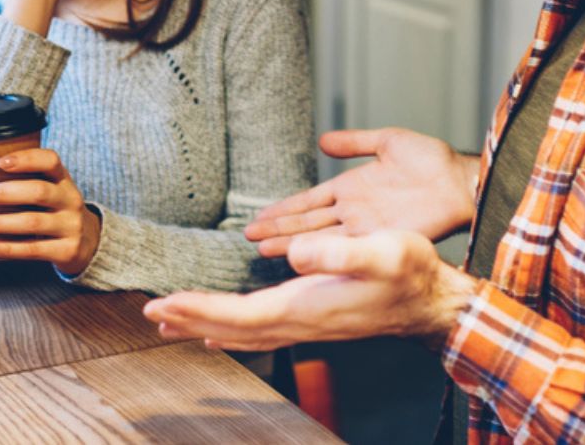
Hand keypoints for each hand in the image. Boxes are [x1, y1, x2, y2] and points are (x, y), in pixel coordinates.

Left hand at [0, 148, 100, 276]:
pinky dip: (6, 248)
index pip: (50, 161)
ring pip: (32, 222)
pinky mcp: (67, 250)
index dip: (26, 159)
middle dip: (2, 193)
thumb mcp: (50, 192)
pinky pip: (33, 249)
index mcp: (63, 180)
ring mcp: (71, 226)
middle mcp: (70, 200)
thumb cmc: (53, 212)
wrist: (88, 244)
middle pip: (38, 192)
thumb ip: (24, 183)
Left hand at [143, 230, 477, 351]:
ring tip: (173, 322)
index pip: (239, 315)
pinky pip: (262, 332)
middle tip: (149, 313)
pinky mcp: (315, 321)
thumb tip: (295, 253)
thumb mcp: (382, 250)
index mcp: (307, 306)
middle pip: (233, 329)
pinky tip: (223, 330)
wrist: (435, 302)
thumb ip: (338, 252)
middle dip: (190, 319)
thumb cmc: (412, 272)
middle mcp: (301, 322)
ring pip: (245, 334)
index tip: (162, 303)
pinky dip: (234, 331)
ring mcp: (308, 326)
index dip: (198, 309)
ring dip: (206, 326)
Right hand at [244, 128, 478, 256]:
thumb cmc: (431, 161)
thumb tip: (324, 140)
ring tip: (262, 248)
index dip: (284, 209)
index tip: (259, 216)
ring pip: (319, 236)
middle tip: (248, 236)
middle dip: (277, 229)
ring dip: (291, 242)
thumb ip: (355, 142)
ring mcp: (364, 227)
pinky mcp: (379, 238)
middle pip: (307, 222)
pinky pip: (343, 246)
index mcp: (351, 188)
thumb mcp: (388, 142)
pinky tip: (300, 257)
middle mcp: (353, 211)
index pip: (309, 201)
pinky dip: (320, 252)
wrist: (459, 182)